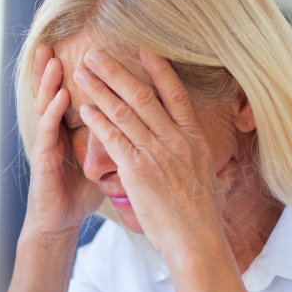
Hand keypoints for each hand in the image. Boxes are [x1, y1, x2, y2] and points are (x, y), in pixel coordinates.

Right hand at [21, 44, 104, 239]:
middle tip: (51, 40)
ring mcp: (47, 145)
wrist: (60, 222)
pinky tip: (61, 96)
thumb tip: (134, 124)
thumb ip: (110, 139)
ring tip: (51, 59)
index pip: (69, 92)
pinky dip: (54, 112)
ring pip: (47, 106)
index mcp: (68, 130)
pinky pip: (49, 132)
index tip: (78, 46)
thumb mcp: (98, 159)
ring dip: (48, 82)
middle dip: (49, 67)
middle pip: (52, 92)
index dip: (70, 72)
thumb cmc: (79, 193)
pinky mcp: (43, 161)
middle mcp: (56, 132)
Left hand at [73, 49, 231, 261]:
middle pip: (143, 96)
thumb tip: (202, 157)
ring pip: (124, 112)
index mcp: (194, 140)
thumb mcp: (209, 180)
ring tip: (82, 72)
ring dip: (100, 89)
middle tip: (96, 54)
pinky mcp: (137, 170)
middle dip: (116, 72)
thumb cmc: (201, 218)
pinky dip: (98, 121)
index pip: (175, 95)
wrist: (196, 241)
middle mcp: (176, 140)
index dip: (159, 70)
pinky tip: (84, 108)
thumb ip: (199, 162)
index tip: (143, 50)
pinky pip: (113, 139)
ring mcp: (157, 153)